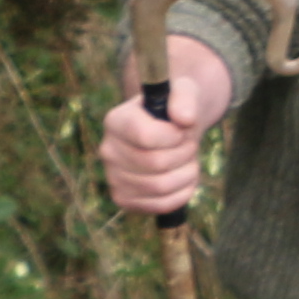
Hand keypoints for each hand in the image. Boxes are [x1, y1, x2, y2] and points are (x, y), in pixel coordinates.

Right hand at [104, 34, 236, 218]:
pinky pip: (160, 205)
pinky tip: (185, 176)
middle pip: (156, 164)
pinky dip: (183, 192)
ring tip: (189, 159)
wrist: (170, 130)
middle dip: (185, 153)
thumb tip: (186, 118)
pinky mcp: (124, 199)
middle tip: (190, 143)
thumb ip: (184, 98)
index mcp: (116, 120)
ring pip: (160, 186)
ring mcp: (113, 178)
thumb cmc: (174, 109)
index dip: (175, 135)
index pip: (146, 136)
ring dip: (187, 173)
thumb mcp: (183, 92)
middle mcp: (108, 150)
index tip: (184, 127)